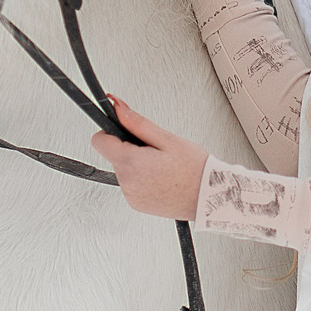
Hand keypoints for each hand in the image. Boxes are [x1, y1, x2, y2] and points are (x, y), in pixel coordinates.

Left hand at [92, 96, 207, 219]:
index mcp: (131, 163)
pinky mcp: (137, 204)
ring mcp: (131, 196)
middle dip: (131, 149)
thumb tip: (117, 106)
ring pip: (124, 170)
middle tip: (157, 152)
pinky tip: (162, 178)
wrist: (210, 197)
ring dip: (137, 165)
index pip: (99, 141)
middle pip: (114, 156)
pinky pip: (132, 185)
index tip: (127, 131)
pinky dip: (143, 179)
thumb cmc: (195, 170)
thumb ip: (137, 122)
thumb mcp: (167, 139)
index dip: (111, 131)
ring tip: (163, 167)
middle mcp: (127, 183)